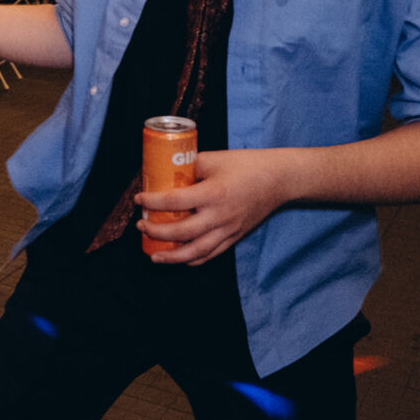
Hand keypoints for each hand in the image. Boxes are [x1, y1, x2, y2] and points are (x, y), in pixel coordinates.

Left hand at [135, 148, 292, 265]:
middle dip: (156, 232)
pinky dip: (193, 260)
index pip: (174, 201)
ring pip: (195, 252)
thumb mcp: (214, 159)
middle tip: (142, 226)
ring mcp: (229, 230)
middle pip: (181, 232)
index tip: (139, 199)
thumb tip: (165, 172)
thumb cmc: (247, 165)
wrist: (279, 180)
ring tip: (154, 255)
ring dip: (171, 257)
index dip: (152, 201)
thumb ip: (189, 166)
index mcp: (213, 193)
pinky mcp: (235, 237)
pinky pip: (211, 254)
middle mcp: (220, 216)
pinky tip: (178, 259)